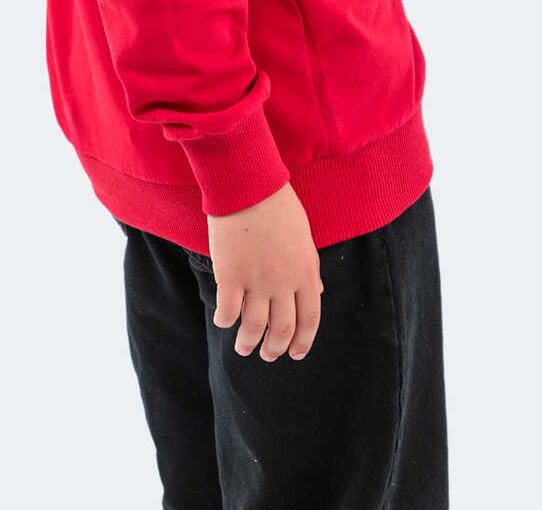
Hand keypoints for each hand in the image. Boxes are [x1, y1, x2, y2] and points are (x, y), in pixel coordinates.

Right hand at [208, 182, 323, 362]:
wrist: (249, 185)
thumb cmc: (278, 206)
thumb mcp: (304, 237)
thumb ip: (310, 267)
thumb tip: (317, 292)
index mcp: (306, 272)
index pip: (310, 319)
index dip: (303, 342)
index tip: (295, 353)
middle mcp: (283, 282)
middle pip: (282, 329)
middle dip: (275, 349)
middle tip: (267, 356)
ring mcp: (256, 281)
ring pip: (254, 327)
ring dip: (248, 343)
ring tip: (243, 348)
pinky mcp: (230, 275)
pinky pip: (228, 311)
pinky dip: (225, 322)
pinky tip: (223, 322)